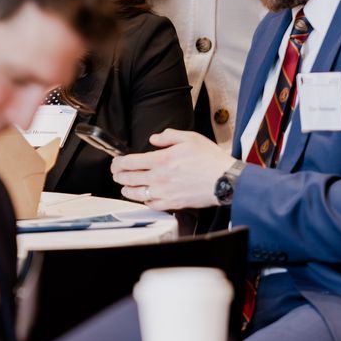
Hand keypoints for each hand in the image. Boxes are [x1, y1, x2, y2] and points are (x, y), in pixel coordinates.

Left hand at [110, 128, 235, 210]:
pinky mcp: (171, 204)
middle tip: (116, 172)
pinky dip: (143, 201)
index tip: (117, 161)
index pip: (130, 162)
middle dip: (118, 174)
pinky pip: (150, 204)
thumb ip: (169, 136)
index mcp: (162, 159)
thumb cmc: (210, 159)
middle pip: (129, 178)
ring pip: (136, 193)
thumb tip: (155, 138)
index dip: (119, 162)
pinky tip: (143, 197)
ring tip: (124, 185)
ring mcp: (163, 192)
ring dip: (126, 188)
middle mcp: (159, 177)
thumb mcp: (190, 138)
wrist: (224, 180)